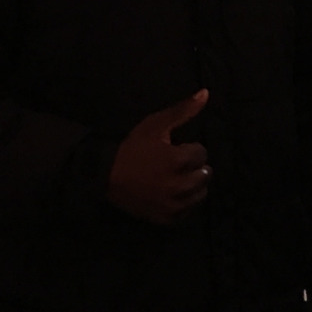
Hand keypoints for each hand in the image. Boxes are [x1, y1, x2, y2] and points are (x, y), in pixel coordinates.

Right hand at [108, 90, 209, 226]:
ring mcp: (174, 204)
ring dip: (192, 185)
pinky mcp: (167, 218)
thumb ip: (183, 111)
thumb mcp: (155, 124)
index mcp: (179, 161)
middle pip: (205, 175)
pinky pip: (187, 211)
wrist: (106, 175)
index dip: (190, 149)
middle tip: (177, 164)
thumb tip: (206, 93)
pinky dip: (183, 202)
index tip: (175, 149)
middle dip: (194, 167)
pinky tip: (171, 193)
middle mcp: (180, 185)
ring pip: (200, 195)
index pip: (202, 153)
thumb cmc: (132, 148)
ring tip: (176, 178)